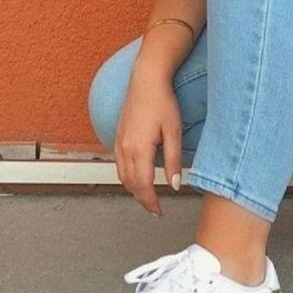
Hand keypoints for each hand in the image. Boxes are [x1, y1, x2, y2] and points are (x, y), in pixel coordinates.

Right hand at [114, 68, 182, 216]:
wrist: (146, 80)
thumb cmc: (163, 102)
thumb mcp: (174, 131)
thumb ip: (173, 160)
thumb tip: (175, 185)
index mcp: (139, 149)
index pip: (143, 185)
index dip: (151, 202)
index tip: (159, 212)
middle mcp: (124, 148)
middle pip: (130, 184)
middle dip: (142, 199)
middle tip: (155, 208)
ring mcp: (118, 142)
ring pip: (122, 176)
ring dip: (133, 189)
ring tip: (147, 196)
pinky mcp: (117, 136)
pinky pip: (118, 164)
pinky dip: (126, 176)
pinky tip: (136, 176)